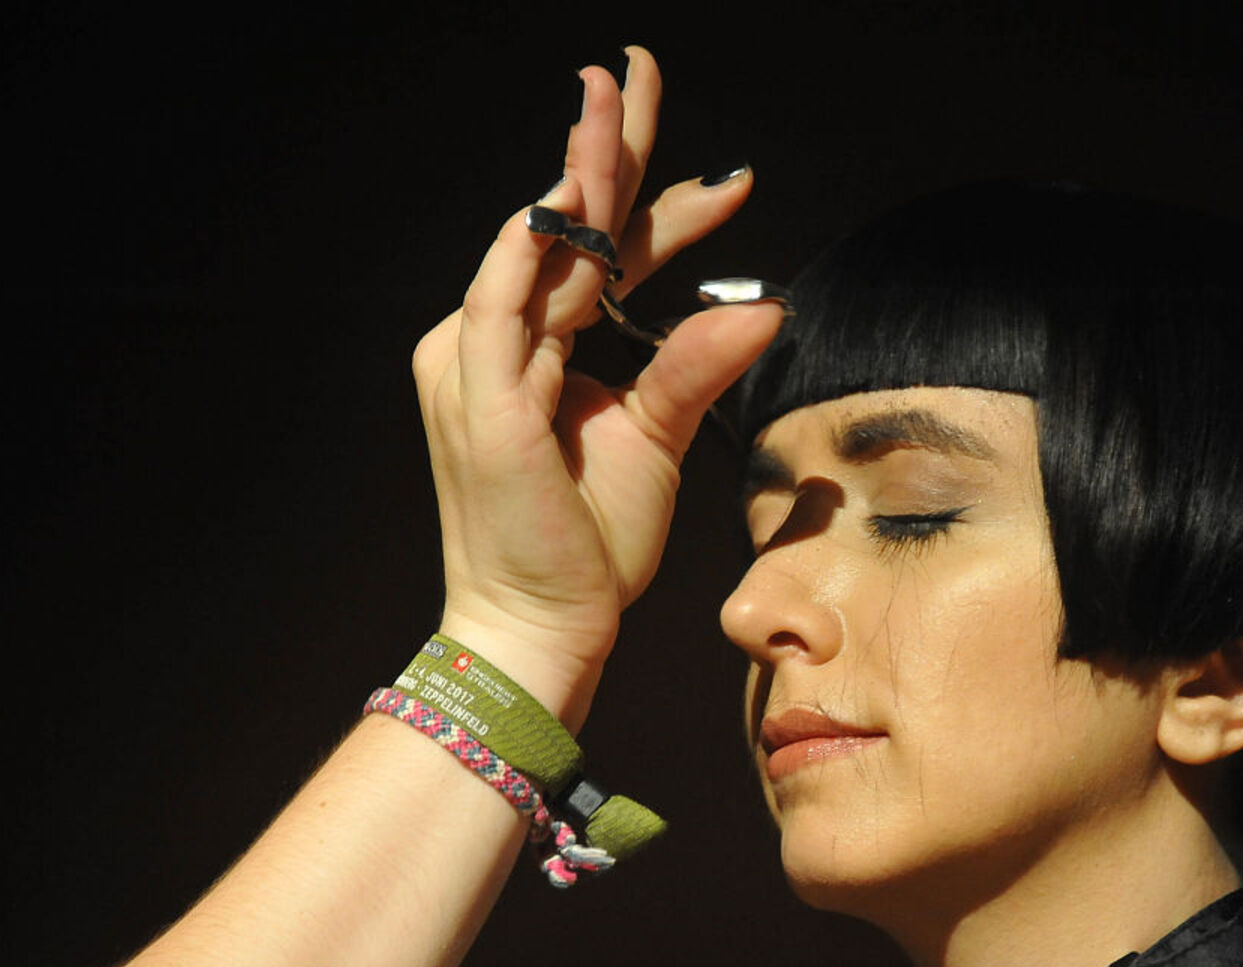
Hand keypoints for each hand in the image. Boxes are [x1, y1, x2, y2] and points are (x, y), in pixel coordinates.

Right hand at [412, 47, 785, 725]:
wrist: (542, 621)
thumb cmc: (588, 541)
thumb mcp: (659, 437)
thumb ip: (695, 365)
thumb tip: (764, 306)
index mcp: (549, 348)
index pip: (605, 254)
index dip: (662, 206)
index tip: (730, 176)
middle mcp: (506, 339)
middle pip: (566, 226)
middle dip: (605, 144)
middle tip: (637, 69)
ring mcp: (481, 363)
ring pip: (535, 244)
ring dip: (575, 172)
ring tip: (615, 103)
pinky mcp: (478, 397)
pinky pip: (503, 303)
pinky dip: (534, 247)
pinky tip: (568, 192)